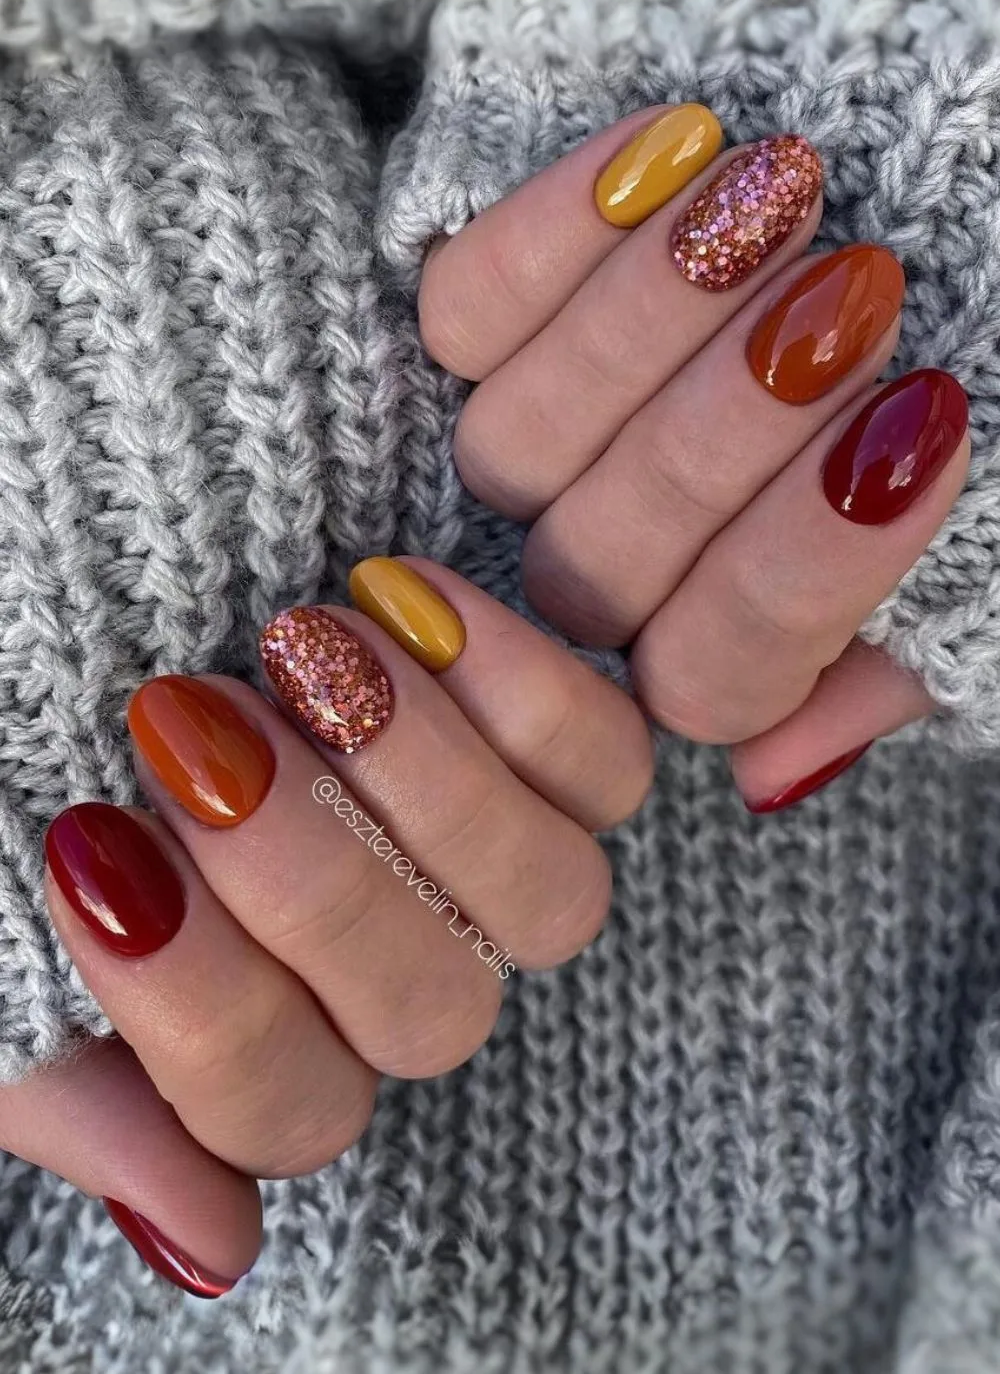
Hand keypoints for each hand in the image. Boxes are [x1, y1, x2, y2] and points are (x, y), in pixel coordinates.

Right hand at [1, 561, 650, 1294]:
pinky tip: (395, 597)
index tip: (91, 846)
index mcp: (263, 1035)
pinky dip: (516, 682)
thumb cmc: (18, 756)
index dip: (198, 1006)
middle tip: (189, 727)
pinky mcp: (546, 740)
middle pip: (432, 1012)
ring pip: (546, 901)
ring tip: (299, 650)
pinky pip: (606, 759)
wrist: (81, 558)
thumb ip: (69, 1092)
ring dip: (424, 781)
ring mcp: (484, 858)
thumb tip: (218, 1249)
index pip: (285, 1105)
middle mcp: (394, 967)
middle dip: (309, 877)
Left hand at [419, 106, 970, 809]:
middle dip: (729, 432)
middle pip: (602, 565)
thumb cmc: (992, 327)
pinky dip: (556, 236)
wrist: (968, 134)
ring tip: (782, 193)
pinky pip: (465, 310)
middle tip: (857, 293)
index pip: (715, 672)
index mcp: (738, 633)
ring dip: (647, 325)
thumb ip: (914, 644)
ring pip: (517, 449)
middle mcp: (627, 559)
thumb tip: (770, 774)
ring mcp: (549, 446)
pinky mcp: (488, 318)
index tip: (923, 425)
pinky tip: (675, 150)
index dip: (803, 569)